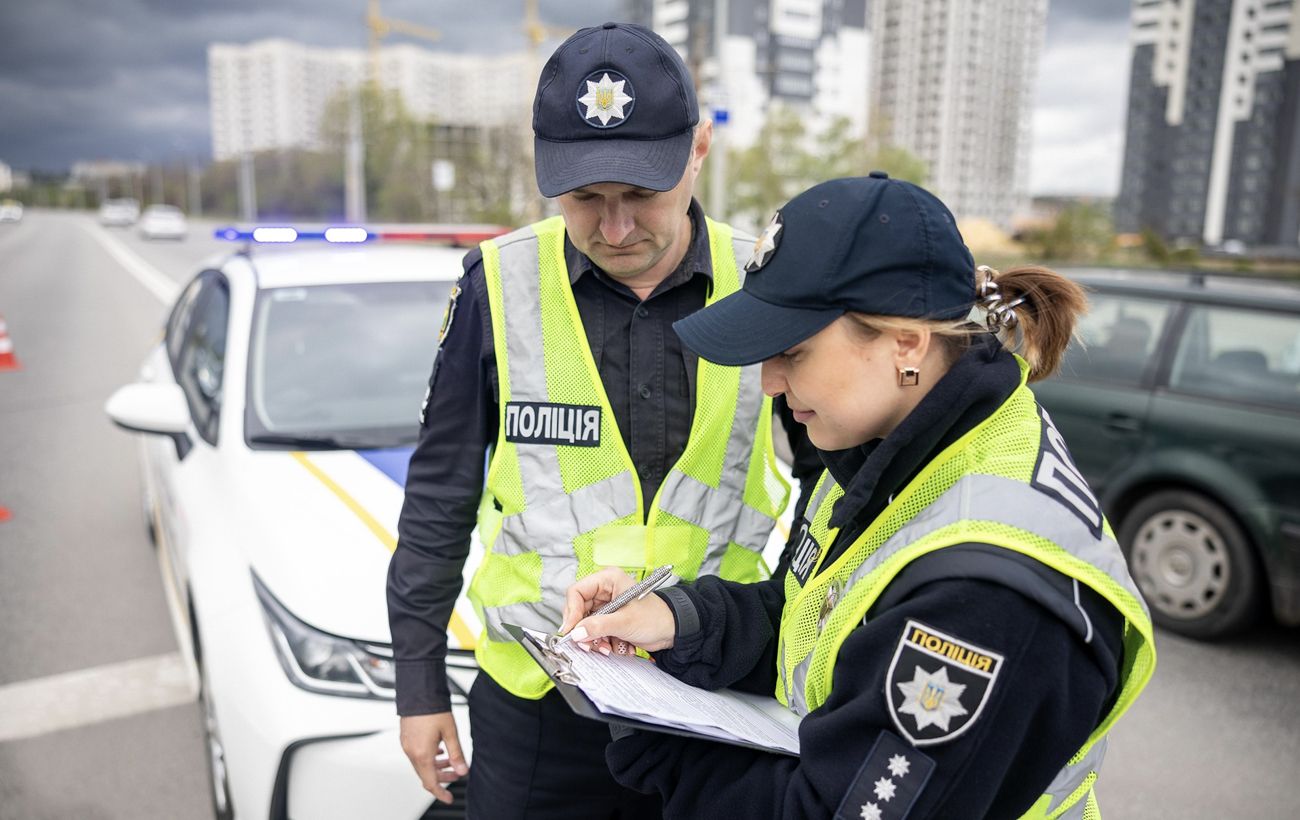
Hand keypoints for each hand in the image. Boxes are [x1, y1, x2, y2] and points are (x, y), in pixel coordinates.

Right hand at [399, 712, 468, 803]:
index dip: (440, 793)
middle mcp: (411, 752)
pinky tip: (439, 750)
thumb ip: (457, 754)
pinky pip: (416, 755)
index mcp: (422, 754)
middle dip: (442, 777)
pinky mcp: (406, 738)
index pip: (431, 782)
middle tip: (457, 774)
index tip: (448, 798)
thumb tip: (463, 770)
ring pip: (421, 765)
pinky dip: (428, 758)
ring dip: (436, 766)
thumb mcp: (450, 732)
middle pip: (426, 774)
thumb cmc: (433, 709)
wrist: (418, 692)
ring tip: (450, 761)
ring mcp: (407, 745)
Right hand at [561, 567, 676, 654]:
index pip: (577, 592)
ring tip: (608, 647)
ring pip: (586, 624)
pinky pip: (596, 631)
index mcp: (608, 580)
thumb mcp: (624, 622)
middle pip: (579, 610)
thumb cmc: (656, 617)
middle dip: (584, 631)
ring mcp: (607, 606)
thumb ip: (598, 626)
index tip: (570, 631)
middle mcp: (605, 591)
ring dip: (595, 639)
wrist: (673, 630)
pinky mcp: (610, 619)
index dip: (571, 612)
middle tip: (587, 645)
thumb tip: (576, 633)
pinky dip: (603, 642)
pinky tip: (617, 646)